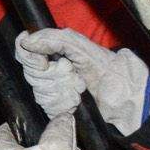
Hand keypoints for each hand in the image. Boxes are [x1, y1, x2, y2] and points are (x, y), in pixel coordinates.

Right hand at [13, 28, 149, 135]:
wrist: (124, 97)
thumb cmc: (108, 70)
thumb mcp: (82, 47)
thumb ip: (55, 39)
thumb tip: (27, 40)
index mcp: (54, 54)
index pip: (25, 51)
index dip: (28, 54)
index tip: (43, 59)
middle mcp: (50, 72)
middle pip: (31, 72)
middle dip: (53, 73)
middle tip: (72, 71)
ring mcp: (53, 92)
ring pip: (40, 90)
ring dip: (63, 88)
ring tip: (80, 86)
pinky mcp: (57, 110)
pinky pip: (49, 106)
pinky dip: (65, 102)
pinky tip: (78, 100)